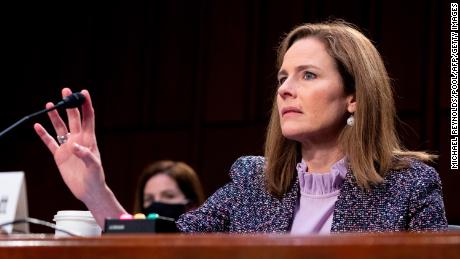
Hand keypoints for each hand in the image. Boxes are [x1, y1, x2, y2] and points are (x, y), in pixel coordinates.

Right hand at [33, 88, 103, 202]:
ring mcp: (68, 146)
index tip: (83, 92)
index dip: (86, 105)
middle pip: (74, 118)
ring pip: (60, 127)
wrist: (89, 191)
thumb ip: (86, 155)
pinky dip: (43, 134)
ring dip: (55, 116)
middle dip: (70, 104)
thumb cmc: (96, 178)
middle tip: (65, 90)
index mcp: (89, 139)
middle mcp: (78, 140)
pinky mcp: (60, 155)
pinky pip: (50, 142)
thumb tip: (75, 146)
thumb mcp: (94, 166)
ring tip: (49, 104)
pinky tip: (37, 126)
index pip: (88, 118)